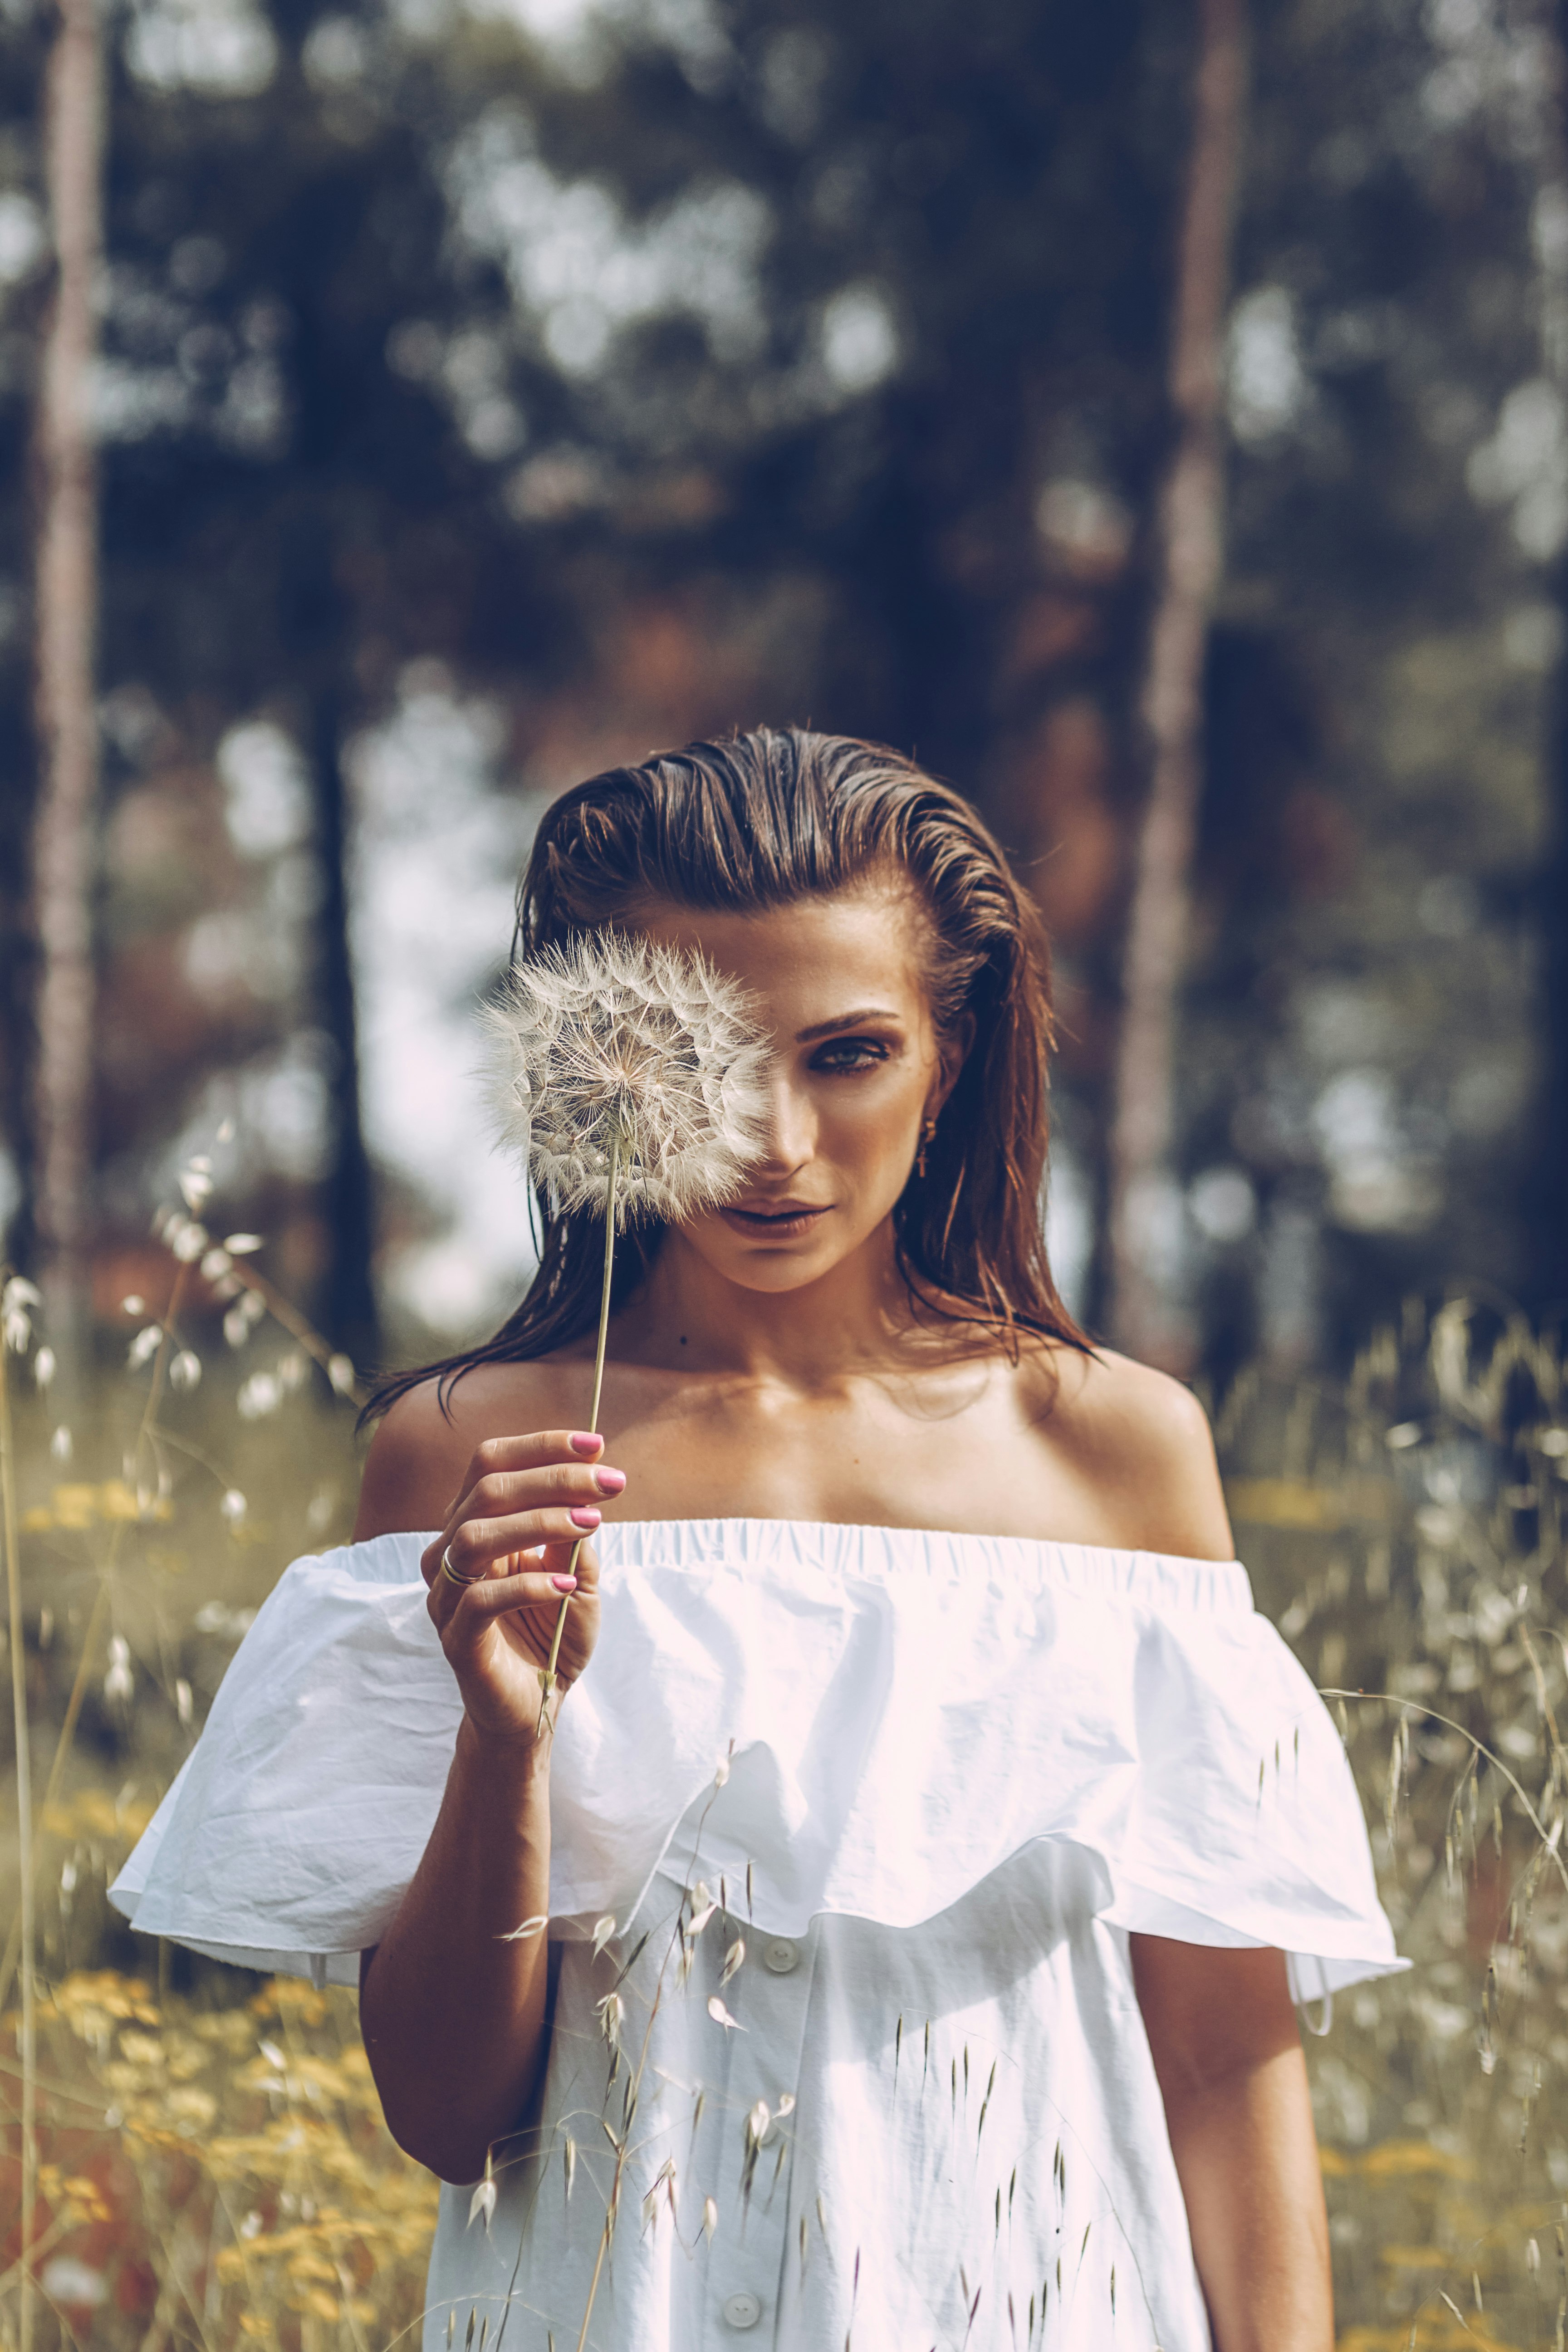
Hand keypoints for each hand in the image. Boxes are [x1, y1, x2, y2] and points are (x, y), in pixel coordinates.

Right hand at [420, 1431, 620, 1745]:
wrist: (535, 1706)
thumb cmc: (552, 1632)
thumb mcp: (577, 1574)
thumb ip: (575, 1532)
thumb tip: (591, 1479)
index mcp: (473, 1525)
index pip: (491, 1463)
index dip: (541, 1447)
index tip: (596, 1445)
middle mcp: (449, 1553)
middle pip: (487, 1491)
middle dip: (553, 1479)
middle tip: (608, 1485)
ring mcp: (446, 1596)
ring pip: (475, 1537)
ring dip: (539, 1522)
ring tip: (591, 1525)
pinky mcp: (455, 1639)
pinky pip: (479, 1600)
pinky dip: (528, 1585)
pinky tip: (566, 1586)